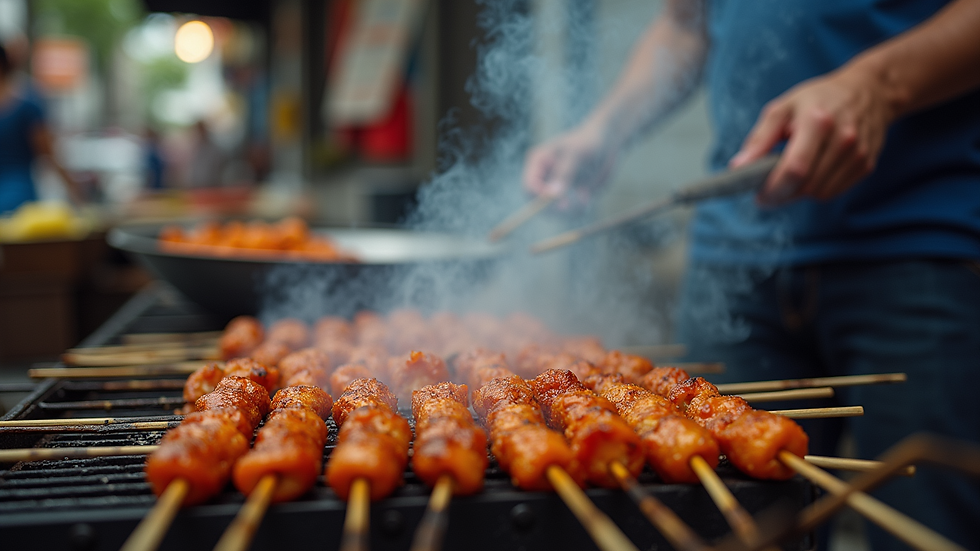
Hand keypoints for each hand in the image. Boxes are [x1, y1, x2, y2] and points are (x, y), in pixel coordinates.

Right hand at [522, 122, 616, 210]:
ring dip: (569, 212)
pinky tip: (586, 199)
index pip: (529, 187)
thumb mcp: (576, 154)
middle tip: (572, 206)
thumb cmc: (589, 142)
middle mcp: (543, 177)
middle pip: (537, 204)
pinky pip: (568, 213)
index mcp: (538, 162)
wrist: (608, 145)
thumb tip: (552, 194)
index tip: (560, 198)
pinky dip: (577, 211)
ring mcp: (555, 188)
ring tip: (584, 200)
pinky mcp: (567, 197)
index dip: (541, 197)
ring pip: (553, 212)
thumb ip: (564, 173)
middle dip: (555, 208)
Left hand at [729, 67, 895, 205]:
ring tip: (790, 175)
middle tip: (767, 189)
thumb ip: (759, 139)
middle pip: (807, 186)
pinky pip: (834, 191)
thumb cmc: (817, 99)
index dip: (773, 189)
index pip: (795, 169)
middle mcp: (843, 139)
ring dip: (799, 192)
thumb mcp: (782, 108)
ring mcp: (858, 153)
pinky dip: (817, 189)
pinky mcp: (866, 164)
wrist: (868, 91)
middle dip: (782, 194)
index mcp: (818, 121)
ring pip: (820, 193)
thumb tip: (738, 167)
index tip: (758, 196)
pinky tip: (811, 172)